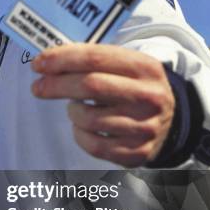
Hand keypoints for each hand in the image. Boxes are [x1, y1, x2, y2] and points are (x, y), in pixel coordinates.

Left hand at [31, 43, 174, 166]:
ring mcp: (145, 127)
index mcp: (145, 68)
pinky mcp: (138, 152)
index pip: (95, 58)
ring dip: (73, 111)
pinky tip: (83, 127)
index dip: (62, 59)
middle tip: (38, 87)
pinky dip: (80, 134)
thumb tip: (48, 62)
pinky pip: (94, 145)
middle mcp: (149, 97)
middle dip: (56, 85)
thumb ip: (93, 60)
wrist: (171, 121)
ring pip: (89, 119)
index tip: (39, 63)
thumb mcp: (126, 66)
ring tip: (75, 108)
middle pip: (90, 86)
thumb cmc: (134, 88)